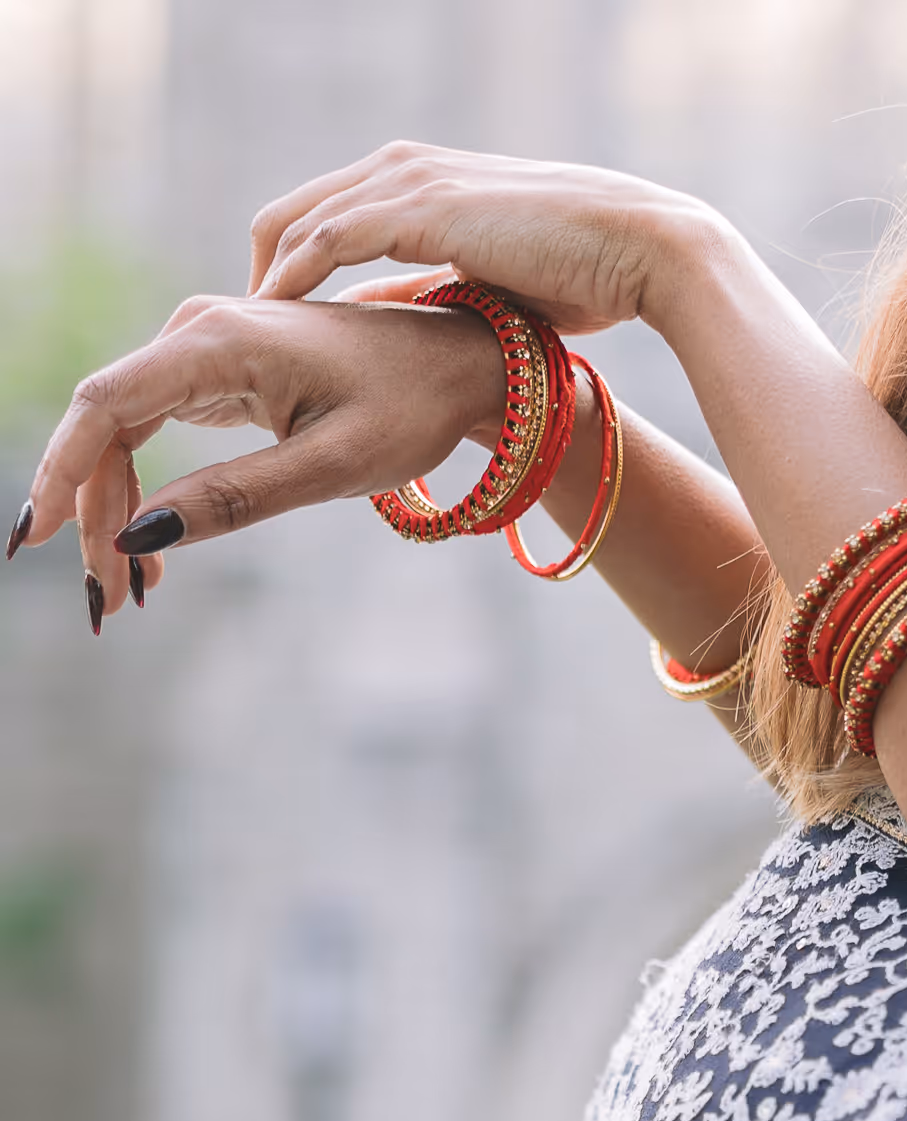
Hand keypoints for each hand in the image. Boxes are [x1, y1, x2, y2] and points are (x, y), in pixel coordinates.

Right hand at [17, 295, 505, 619]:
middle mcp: (196, 331)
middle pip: (104, 428)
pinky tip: (150, 551)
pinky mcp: (214, 370)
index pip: (103, 404)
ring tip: (130, 591)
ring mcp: (201, 346)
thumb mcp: (334, 466)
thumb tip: (140, 534)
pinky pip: (151, 429)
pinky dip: (144, 490)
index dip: (61, 472)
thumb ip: (236, 498)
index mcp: (220, 342)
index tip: (37, 539)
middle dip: (94, 516)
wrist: (459, 363)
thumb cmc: (411, 408)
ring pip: (121, 434)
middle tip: (108, 600)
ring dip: (114, 511)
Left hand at [249, 142, 729, 334]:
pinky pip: (326, 239)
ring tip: (245, 334)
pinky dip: (292, 278)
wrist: (643, 249)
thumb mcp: (491, 283)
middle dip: (260, 271)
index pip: (325, 213)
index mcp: (424, 179)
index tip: (275, 322)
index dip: (289, 266)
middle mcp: (405, 167)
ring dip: (264, 279)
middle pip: (292, 212)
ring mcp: (409, 181)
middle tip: (244, 334)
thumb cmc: (590, 272)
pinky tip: (275, 317)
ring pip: (298, 221)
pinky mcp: (418, 208)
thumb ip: (433, 286)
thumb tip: (385, 313)